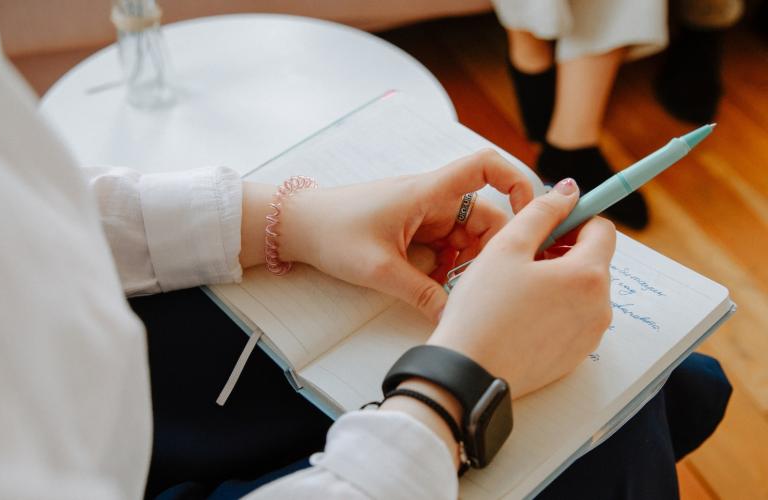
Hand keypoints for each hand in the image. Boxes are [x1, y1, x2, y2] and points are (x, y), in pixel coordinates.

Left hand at [275, 149, 533, 320]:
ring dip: (465, 263)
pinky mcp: (413, 231)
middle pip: (484, 216)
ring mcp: (423, 215)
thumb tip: (454, 317)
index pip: (485, 166)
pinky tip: (434, 288)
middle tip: (479, 284)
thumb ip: (422, 294)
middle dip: (488, 250)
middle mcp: (432, 199)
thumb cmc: (332, 232)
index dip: (517, 181)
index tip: (531, 215)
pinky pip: (445, 247)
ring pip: (466, 237)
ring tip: (450, 290)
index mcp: (428, 192)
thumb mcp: (379, 269)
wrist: (296, 226)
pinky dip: (447, 267)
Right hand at [428, 179, 615, 397]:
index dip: (573, 218)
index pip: (601, 229)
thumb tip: (568, 190)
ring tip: (516, 288)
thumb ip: (542, 212)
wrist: (469, 372)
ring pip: (582, 290)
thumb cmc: (483, 309)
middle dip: (563, 250)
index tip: (545, 224)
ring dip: (558, 280)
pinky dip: (554, 308)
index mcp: (588, 275)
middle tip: (521, 257)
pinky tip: (520, 314)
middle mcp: (600, 306)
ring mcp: (590, 335)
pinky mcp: (575, 356)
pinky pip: (573, 319)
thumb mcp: (506, 247)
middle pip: (593, 260)